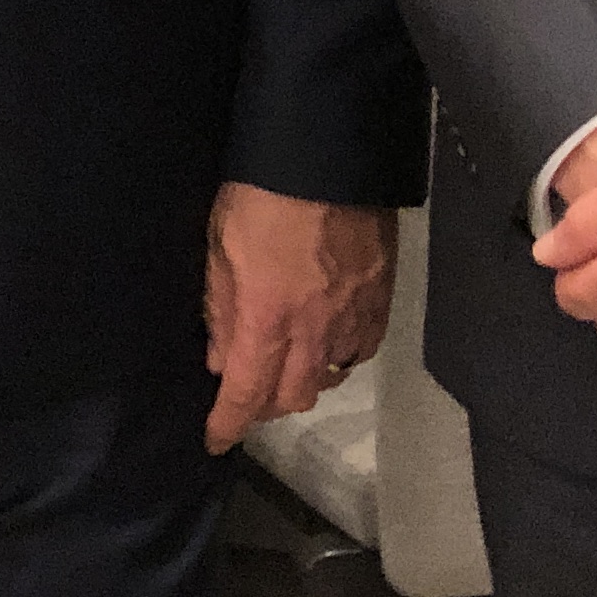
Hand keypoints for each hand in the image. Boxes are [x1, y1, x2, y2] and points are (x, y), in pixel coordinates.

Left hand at [202, 183, 397, 451]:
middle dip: (264, 407)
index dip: (229, 424)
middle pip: (292, 398)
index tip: (215, 439)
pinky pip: (360, 350)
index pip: (246, 394)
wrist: (330, 157)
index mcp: (266, 319)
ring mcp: (353, 318)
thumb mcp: (220, 247)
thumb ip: (221, 310)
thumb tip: (221, 360)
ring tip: (284, 366)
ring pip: (329, 379)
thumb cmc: (261, 195)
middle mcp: (314, 330)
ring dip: (302, 382)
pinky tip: (326, 342)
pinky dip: (339, 358)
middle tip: (246, 393)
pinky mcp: (381, 300)